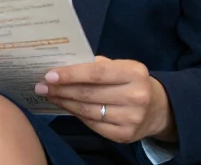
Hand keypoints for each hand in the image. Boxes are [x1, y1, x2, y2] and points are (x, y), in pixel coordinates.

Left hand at [35, 56, 175, 144]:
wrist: (159, 109)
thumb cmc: (133, 82)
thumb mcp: (122, 67)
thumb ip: (97, 65)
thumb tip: (63, 66)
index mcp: (134, 73)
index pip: (97, 73)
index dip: (71, 74)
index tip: (49, 75)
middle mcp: (135, 96)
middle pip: (89, 94)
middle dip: (61, 89)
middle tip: (41, 86)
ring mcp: (131, 119)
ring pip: (87, 111)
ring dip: (64, 102)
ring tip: (49, 95)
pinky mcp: (124, 136)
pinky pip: (92, 124)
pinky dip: (76, 114)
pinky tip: (66, 106)